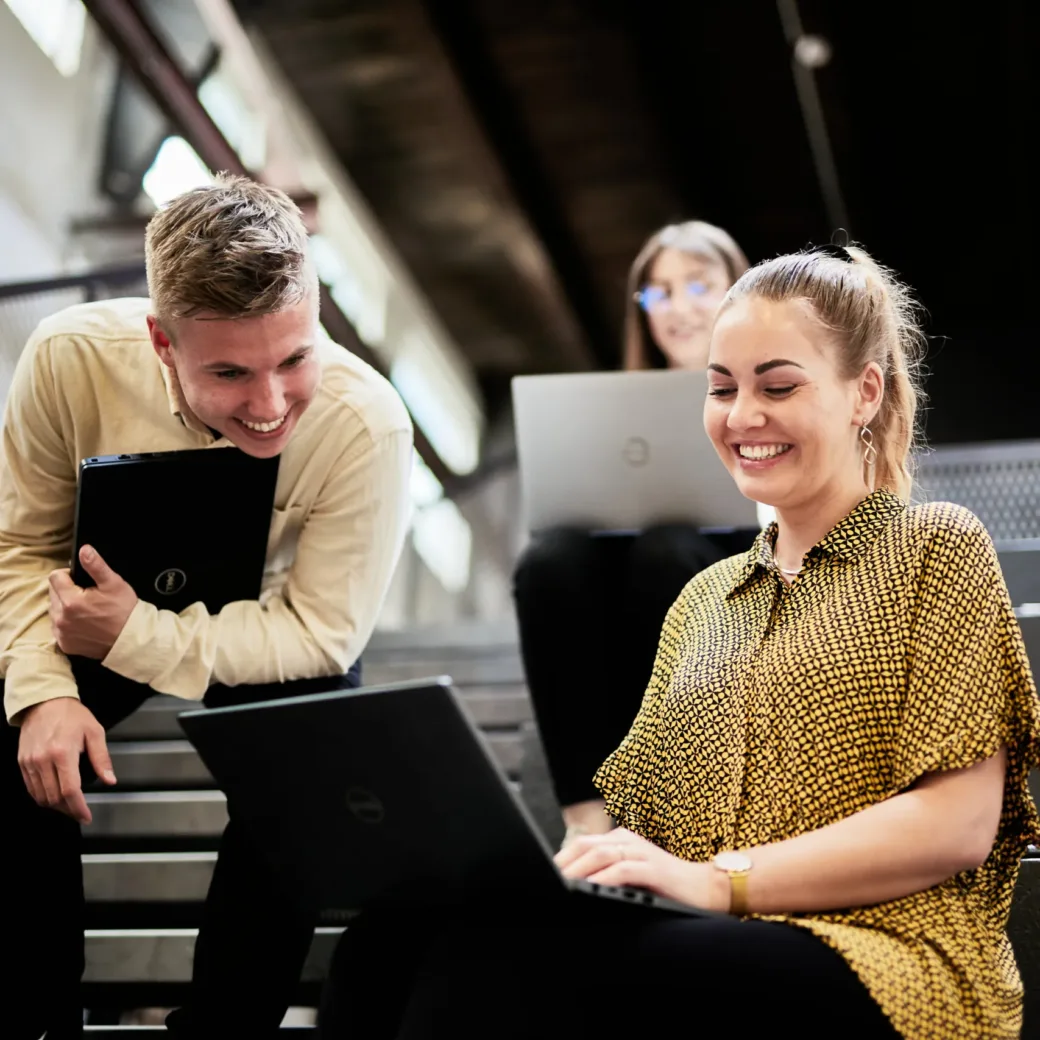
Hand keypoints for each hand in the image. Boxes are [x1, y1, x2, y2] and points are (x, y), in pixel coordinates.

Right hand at [17, 697, 116, 823]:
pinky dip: (42, 796)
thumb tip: (110, 780)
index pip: (70, 790)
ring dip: (55, 806)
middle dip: (68, 810)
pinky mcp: (22, 762)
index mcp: (62, 753)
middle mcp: (43, 760)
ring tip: (69, 806)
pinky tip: (54, 796)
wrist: (45, 701)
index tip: (86, 816)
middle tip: (80, 812)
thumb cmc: (72, 715)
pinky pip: (31, 787)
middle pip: (54, 798)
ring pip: (40, 796)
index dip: (78, 808)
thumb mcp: (95, 732)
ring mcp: (30, 762)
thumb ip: (102, 759)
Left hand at [49, 545, 137, 658]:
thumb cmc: (124, 612)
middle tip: (88, 596)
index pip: (55, 577)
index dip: (68, 575)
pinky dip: (67, 623)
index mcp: (71, 601)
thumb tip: (84, 550)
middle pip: (53, 593)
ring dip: (65, 606)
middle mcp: (61, 618)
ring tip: (86, 610)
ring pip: (54, 610)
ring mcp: (62, 632)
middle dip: (66, 591)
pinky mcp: (65, 644)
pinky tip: (83, 622)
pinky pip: (58, 628)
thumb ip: (96, 565)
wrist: (131, 640)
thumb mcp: (113, 583)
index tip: (82, 581)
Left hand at [554, 827, 730, 912]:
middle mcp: (627, 840)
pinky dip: (603, 879)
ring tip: (561, 886)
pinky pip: (622, 870)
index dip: (561, 858)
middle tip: (545, 882)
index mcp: (619, 839)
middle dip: (563, 864)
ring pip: (600, 855)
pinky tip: (590, 890)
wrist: (705, 887)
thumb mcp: (631, 877)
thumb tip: (575, 890)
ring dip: (578, 871)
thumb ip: (607, 876)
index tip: (543, 875)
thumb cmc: (665, 886)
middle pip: (586, 846)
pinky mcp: (653, 867)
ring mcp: (640, 851)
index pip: (582, 844)